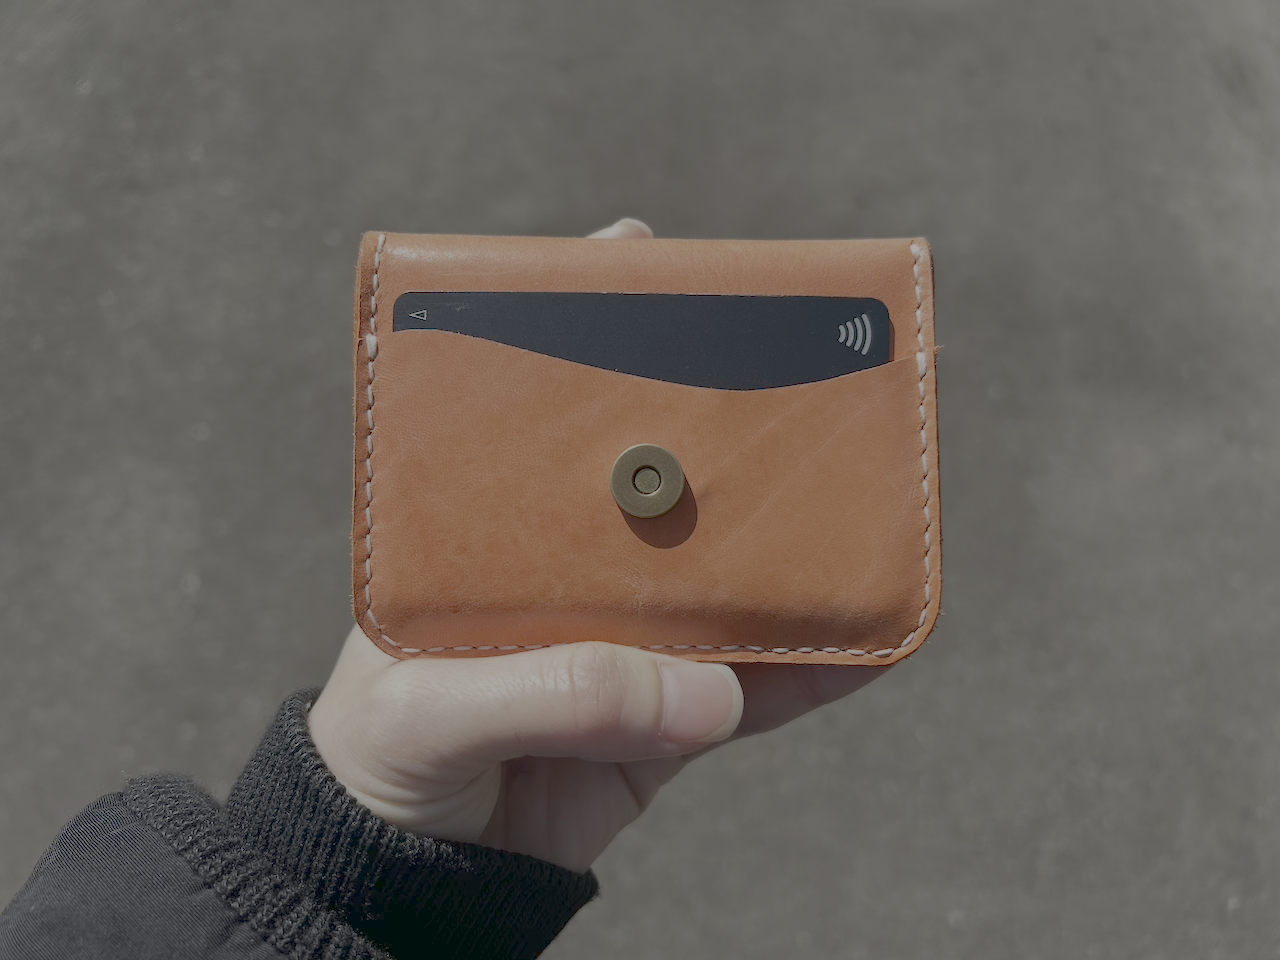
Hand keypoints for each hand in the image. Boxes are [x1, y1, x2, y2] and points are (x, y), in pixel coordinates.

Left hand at [308, 219, 882, 872]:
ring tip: (858, 499)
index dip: (588, 335)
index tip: (640, 257)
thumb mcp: (429, 710)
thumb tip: (703, 690)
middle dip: (718, 433)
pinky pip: (759, 686)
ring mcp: (628, 639)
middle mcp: (568, 570)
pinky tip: (870, 637)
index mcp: (491, 534)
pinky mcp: (670, 716)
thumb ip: (550, 692)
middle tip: (791, 375)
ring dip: (790, 546)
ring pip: (724, 578)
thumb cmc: (381, 764)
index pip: (542, 419)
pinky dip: (817, 665)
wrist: (416, 880)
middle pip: (657, 485)